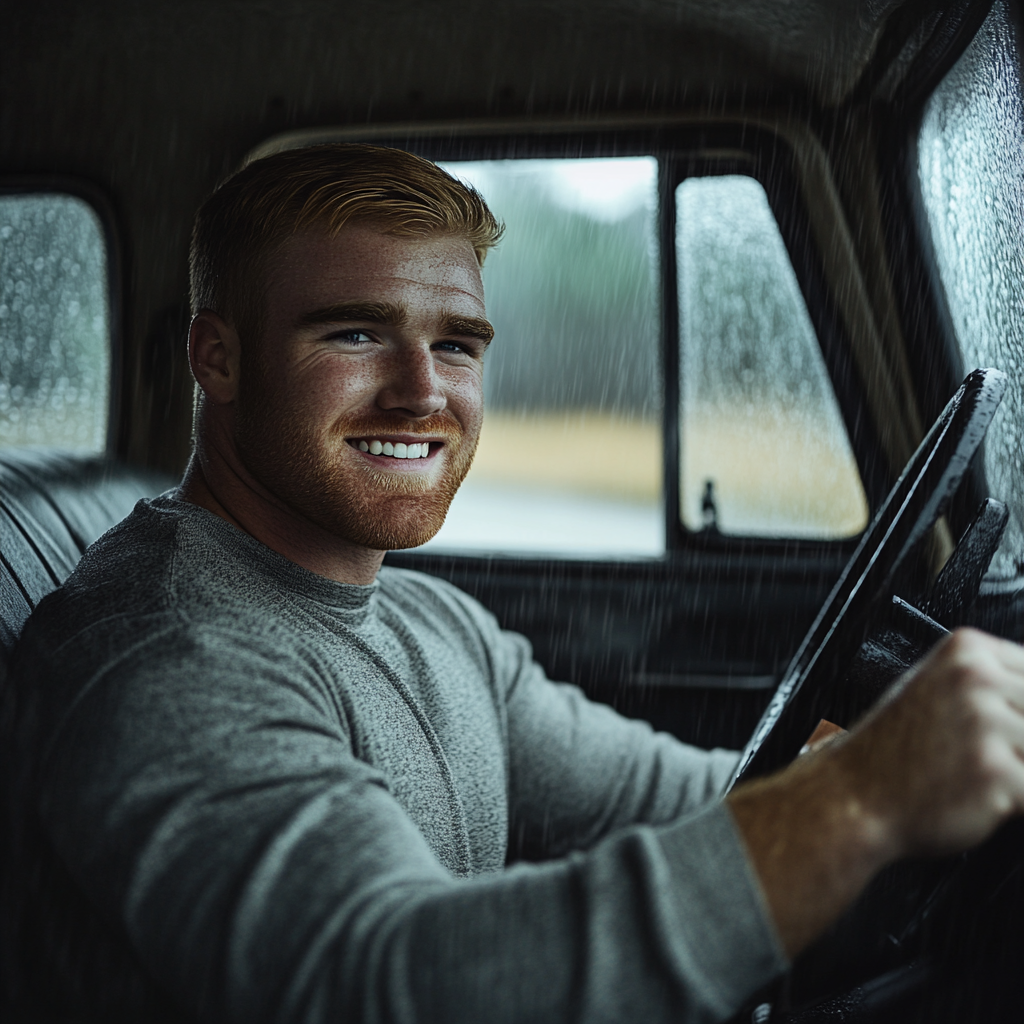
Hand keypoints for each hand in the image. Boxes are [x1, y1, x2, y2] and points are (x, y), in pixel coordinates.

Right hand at [727, 627, 1023, 957]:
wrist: (853, 795)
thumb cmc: (893, 750)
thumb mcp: (939, 691)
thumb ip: (996, 684)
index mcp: (966, 649)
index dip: (1020, 707)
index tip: (1005, 724)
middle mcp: (976, 678)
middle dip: (1018, 742)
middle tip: (976, 752)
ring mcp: (985, 722)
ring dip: (1017, 770)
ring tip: (975, 772)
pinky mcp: (996, 771)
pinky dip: (1012, 800)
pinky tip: (975, 793)